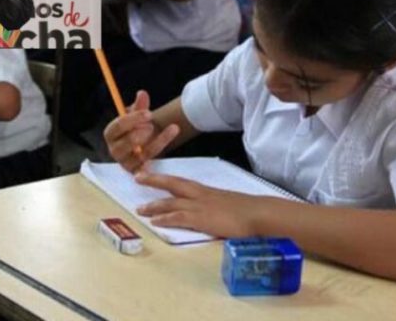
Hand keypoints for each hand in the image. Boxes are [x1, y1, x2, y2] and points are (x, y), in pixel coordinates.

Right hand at [104, 90, 179, 172]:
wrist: (141, 144)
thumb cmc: (135, 127)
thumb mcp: (137, 115)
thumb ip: (140, 105)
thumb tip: (142, 93)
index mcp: (111, 133)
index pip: (118, 126)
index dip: (133, 119)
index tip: (149, 113)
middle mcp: (115, 149)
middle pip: (126, 143)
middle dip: (141, 134)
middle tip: (152, 126)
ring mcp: (126, 162)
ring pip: (142, 154)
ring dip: (159, 142)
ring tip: (173, 128)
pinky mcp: (136, 171)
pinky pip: (147, 168)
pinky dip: (152, 164)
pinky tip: (159, 159)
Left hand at [134, 172, 264, 237]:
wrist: (258, 214)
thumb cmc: (249, 210)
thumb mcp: (229, 204)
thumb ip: (217, 206)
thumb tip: (213, 211)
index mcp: (207, 191)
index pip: (182, 182)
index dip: (166, 178)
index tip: (152, 174)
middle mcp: (201, 195)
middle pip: (173, 184)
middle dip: (154, 180)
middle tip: (137, 177)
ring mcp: (200, 206)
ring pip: (171, 202)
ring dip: (154, 205)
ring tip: (140, 208)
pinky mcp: (201, 219)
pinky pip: (178, 217)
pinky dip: (165, 218)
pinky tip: (155, 221)